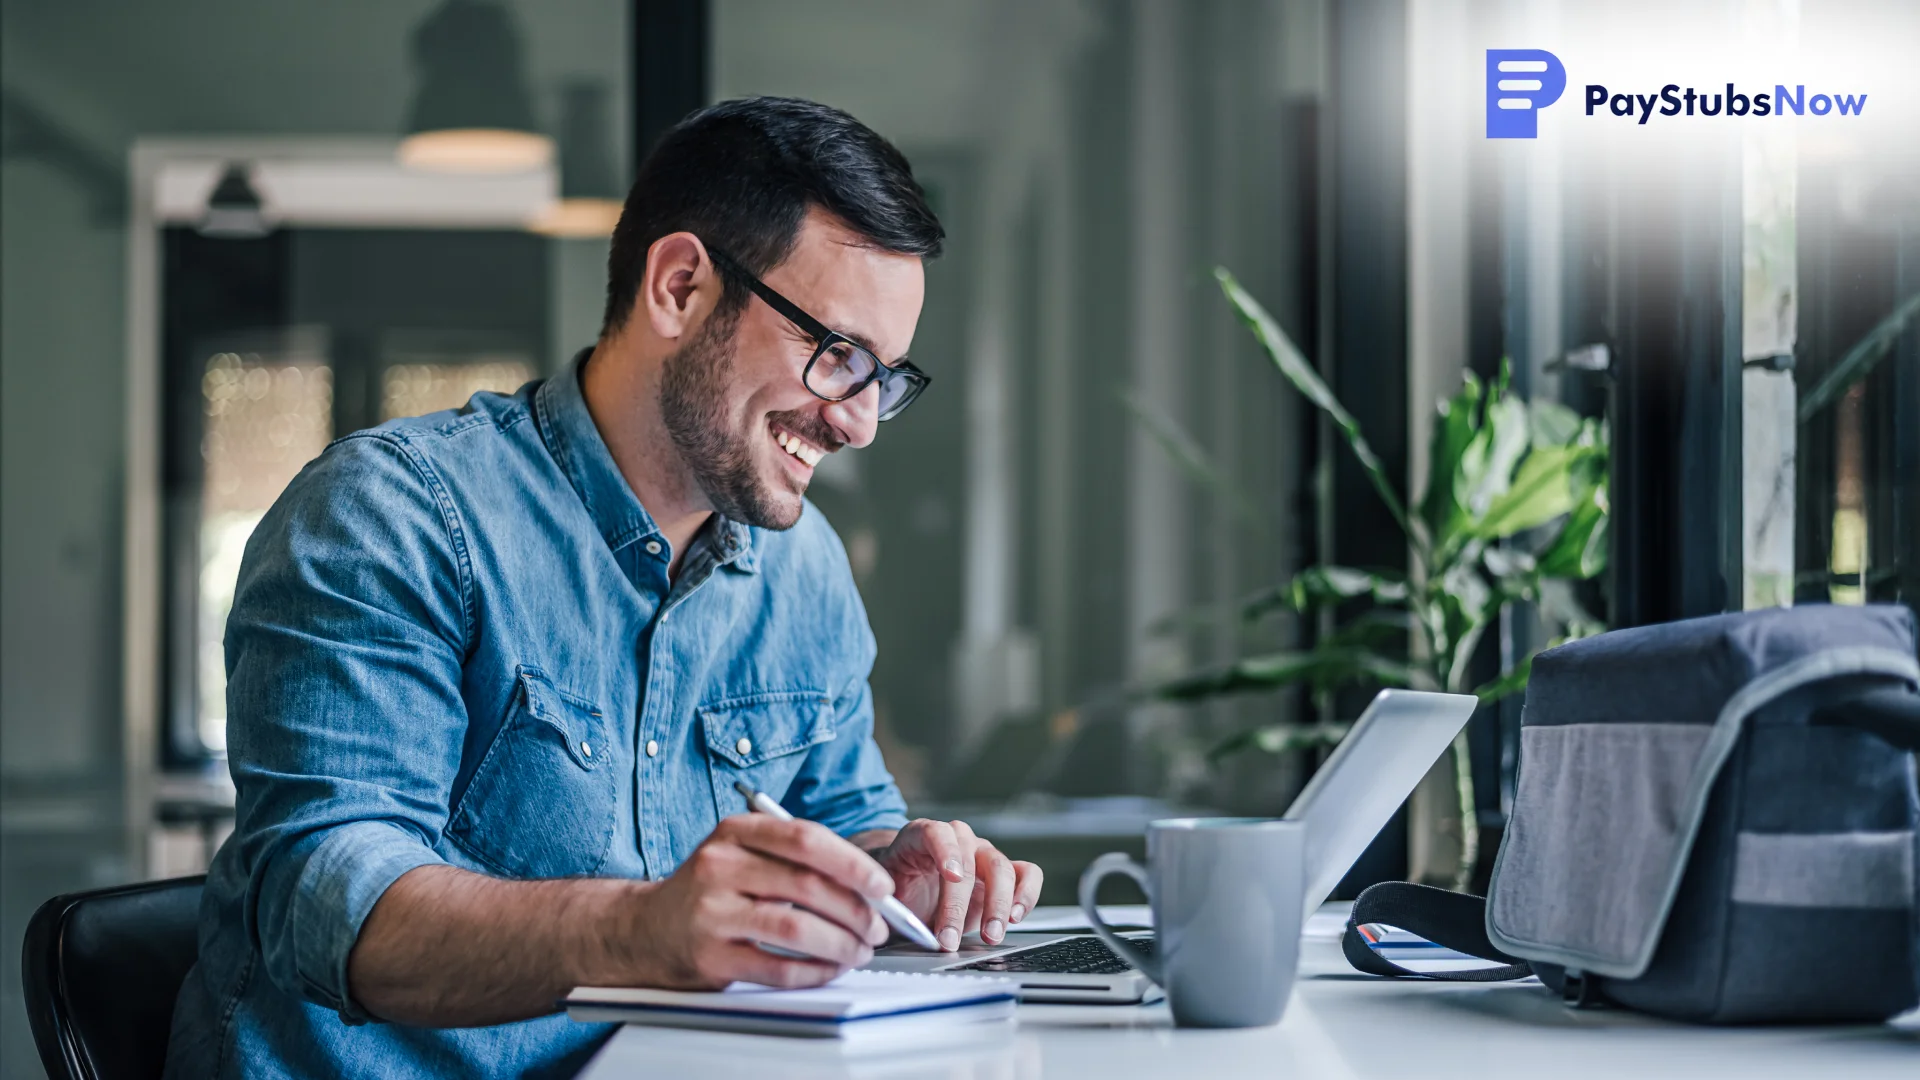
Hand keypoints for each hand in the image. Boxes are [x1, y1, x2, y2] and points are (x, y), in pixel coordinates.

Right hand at [612, 815, 893, 988]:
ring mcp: (710, 912)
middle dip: (855, 910)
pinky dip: (814, 972)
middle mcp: (718, 866)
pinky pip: (777, 968)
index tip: (882, 886)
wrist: (646, 928)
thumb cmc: (710, 889)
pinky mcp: (709, 956)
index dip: (852, 863)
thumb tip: (867, 884)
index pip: (805, 838)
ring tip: (859, 950)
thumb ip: (795, 859)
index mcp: (734, 831)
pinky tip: (830, 969)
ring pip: (795, 928)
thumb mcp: (741, 853)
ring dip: (840, 943)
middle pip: (806, 885)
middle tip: (878, 927)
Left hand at [866, 819, 1042, 949]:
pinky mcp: (1005, 874)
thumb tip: (889, 923)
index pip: (936, 833)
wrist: (912, 891)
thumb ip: (887, 905)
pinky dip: (1026, 895)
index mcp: (921, 835)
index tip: (951, 876)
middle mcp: (958, 840)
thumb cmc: (898, 889)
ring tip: (990, 935)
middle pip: (969, 860)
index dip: (945, 852)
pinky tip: (1015, 917)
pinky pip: (1027, 874)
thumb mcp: (884, 895)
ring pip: (1001, 868)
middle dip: (961, 904)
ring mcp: (983, 854)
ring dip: (998, 905)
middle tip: (950, 938)